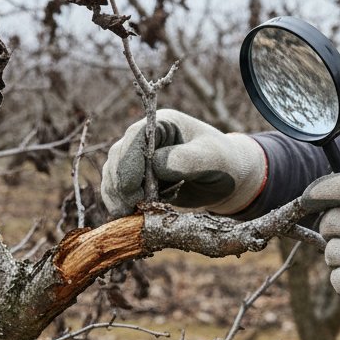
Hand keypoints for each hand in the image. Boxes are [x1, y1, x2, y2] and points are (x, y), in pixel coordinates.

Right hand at [101, 110, 266, 216]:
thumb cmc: (223, 163)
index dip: (128, 163)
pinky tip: (129, 215)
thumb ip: (187, 159)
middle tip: (132, 208)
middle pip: (118, 156)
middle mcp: (145, 137)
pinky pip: (116, 188)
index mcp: (163, 123)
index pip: (135, 137)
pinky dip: (119, 202)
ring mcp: (137, 157)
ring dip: (117, 195)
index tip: (132, 191)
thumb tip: (156, 165)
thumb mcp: (212, 159)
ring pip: (112, 173)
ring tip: (130, 214)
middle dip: (121, 184)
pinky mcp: (135, 177)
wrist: (226, 178)